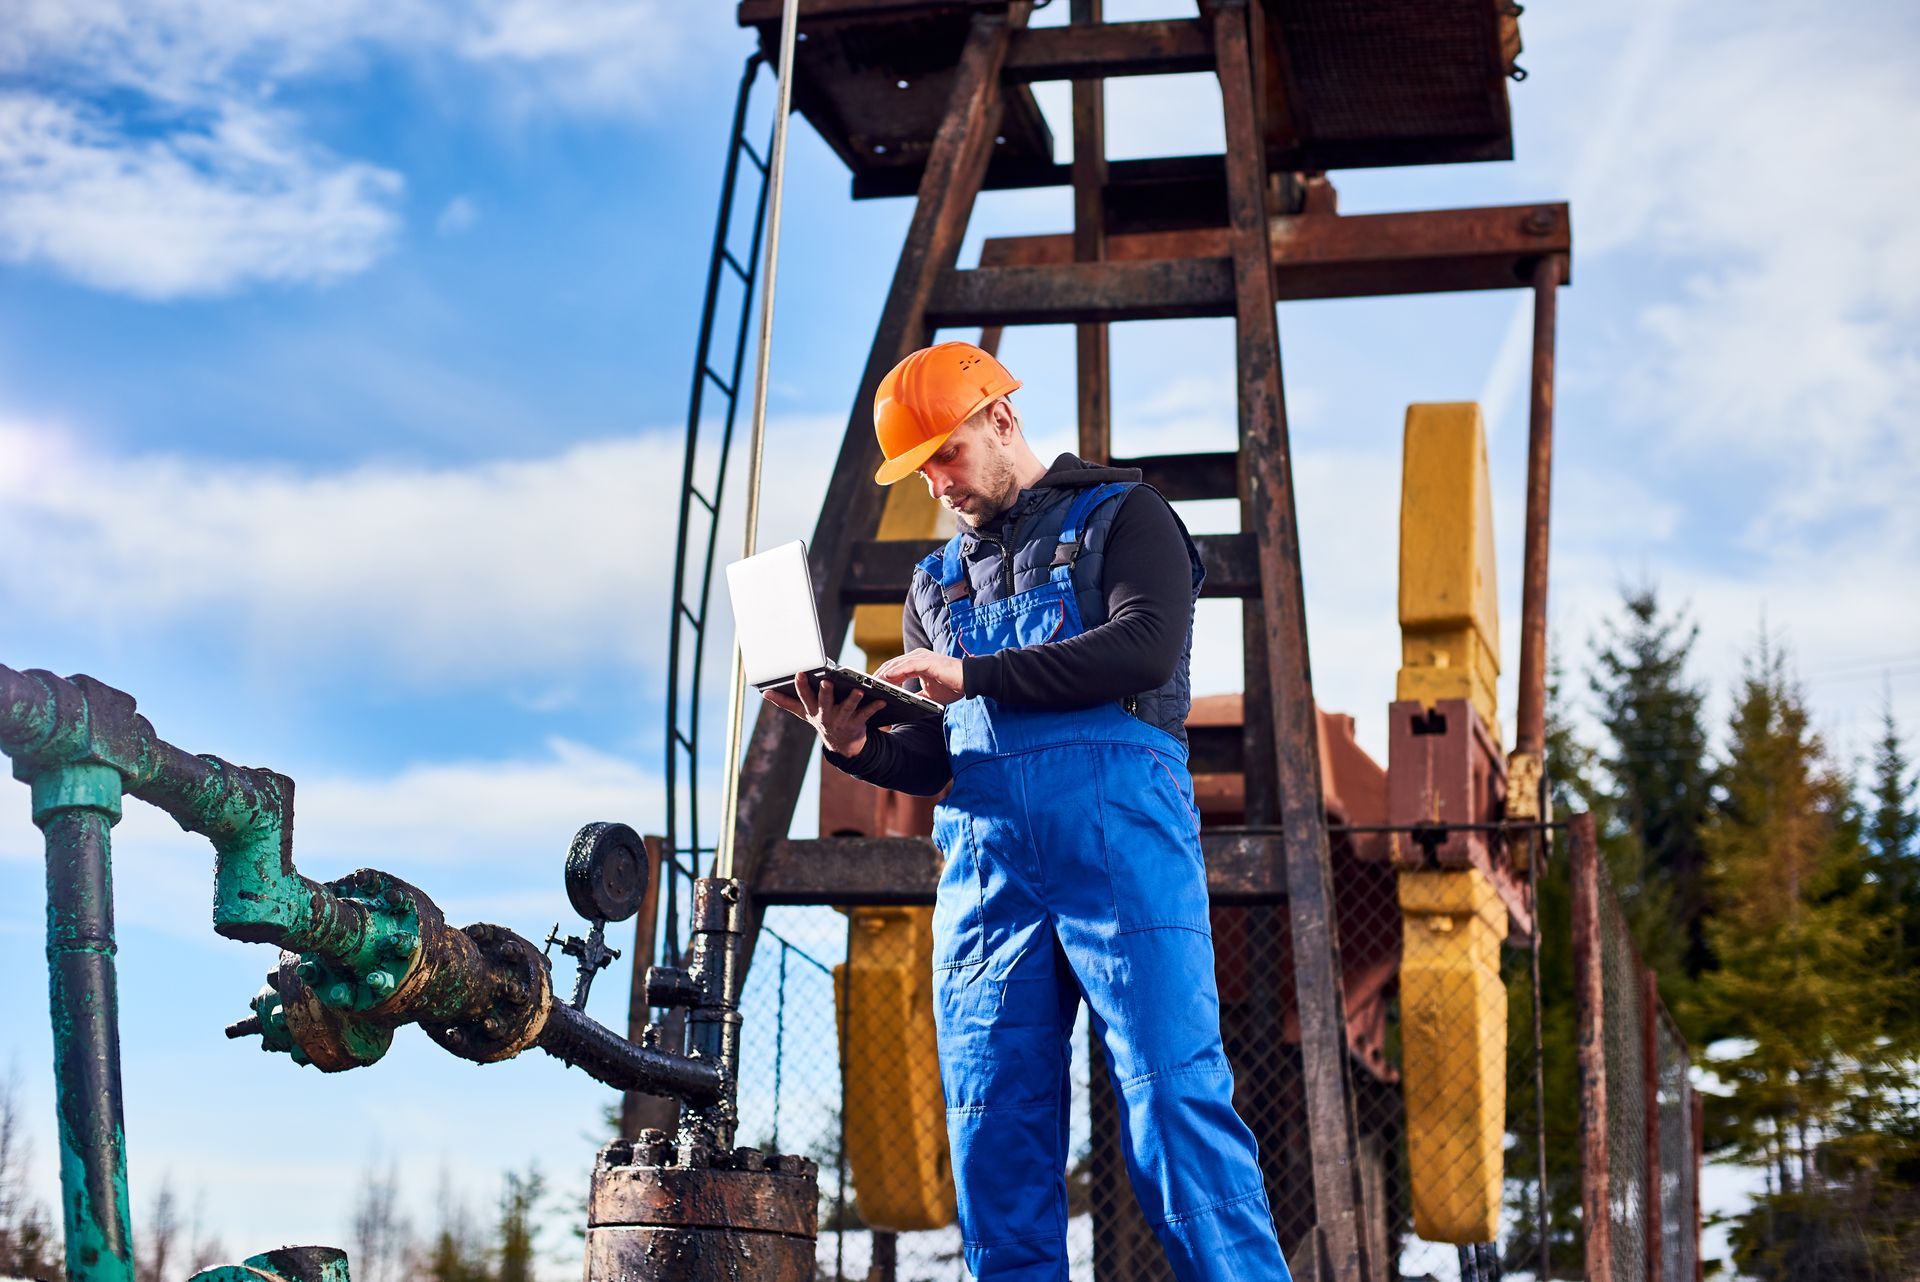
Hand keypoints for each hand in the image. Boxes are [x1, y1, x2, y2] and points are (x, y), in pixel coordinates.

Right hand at [764, 675, 883, 756]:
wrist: (842, 745)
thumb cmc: (822, 719)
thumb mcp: (803, 712)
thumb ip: (784, 702)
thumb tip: (764, 693)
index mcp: (812, 710)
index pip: (803, 696)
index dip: (801, 686)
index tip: (799, 673)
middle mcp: (825, 715)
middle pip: (824, 702)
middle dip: (825, 692)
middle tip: (827, 682)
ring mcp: (840, 721)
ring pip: (846, 709)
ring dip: (852, 699)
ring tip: (859, 690)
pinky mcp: (856, 724)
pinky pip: (866, 714)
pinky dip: (874, 707)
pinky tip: (881, 700)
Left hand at [873, 649, 963, 705]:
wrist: (970, 680)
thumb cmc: (952, 685)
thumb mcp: (929, 695)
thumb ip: (916, 696)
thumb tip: (905, 705)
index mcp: (917, 663)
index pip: (894, 668)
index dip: (882, 677)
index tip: (871, 687)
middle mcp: (917, 657)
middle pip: (892, 665)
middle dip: (878, 676)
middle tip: (866, 686)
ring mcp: (921, 658)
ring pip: (896, 664)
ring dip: (883, 674)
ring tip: (872, 683)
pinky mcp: (927, 661)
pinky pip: (907, 666)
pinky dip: (895, 671)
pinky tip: (886, 678)